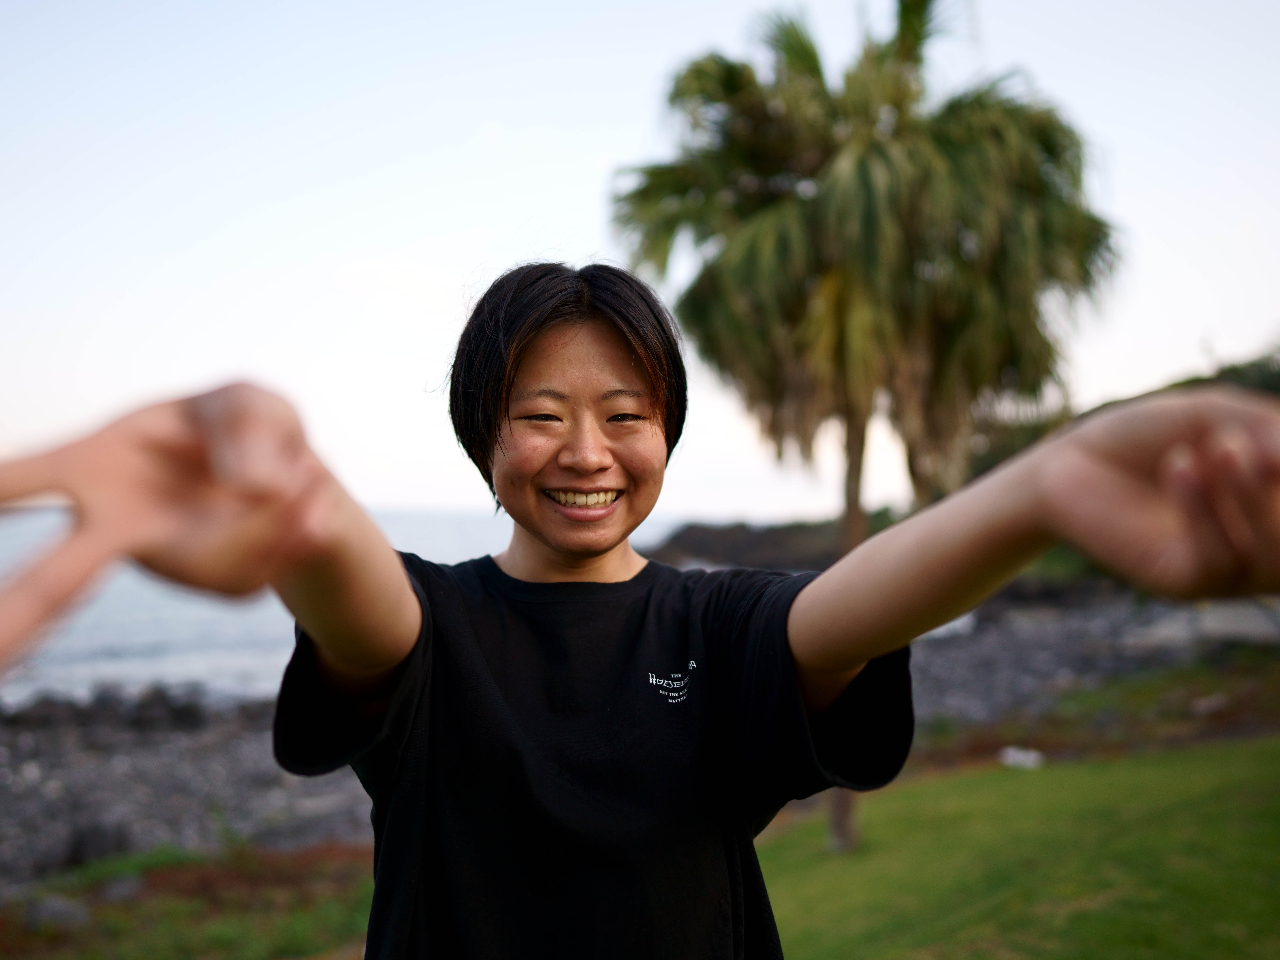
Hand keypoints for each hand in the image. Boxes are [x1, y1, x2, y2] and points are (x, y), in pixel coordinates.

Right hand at [0, 383, 333, 670]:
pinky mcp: (216, 582)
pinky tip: (302, 504)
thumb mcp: (250, 404)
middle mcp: (115, 524)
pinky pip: (259, 567)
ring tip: (296, 475)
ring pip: (200, 567)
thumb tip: (254, 489)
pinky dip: (297, 526)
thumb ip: (248, 430)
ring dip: (265, 521)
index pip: (14, 483)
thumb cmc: (243, 424)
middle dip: (13, 623)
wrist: (294, 474)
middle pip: (52, 585)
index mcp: (95, 466)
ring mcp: (165, 560)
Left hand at [1041, 386, 1279, 597]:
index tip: (1271, 443)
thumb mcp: (1211, 414)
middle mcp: (1266, 542)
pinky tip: (1179, 466)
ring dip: (1250, 494)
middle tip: (1244, 442)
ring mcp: (1230, 570)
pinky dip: (1203, 510)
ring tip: (1217, 444)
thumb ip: (1264, 429)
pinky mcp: (1183, 582)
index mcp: (1279, 500)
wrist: (1066, 462)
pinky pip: (1217, 560)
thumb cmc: (1142, 436)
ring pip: (1274, 557)